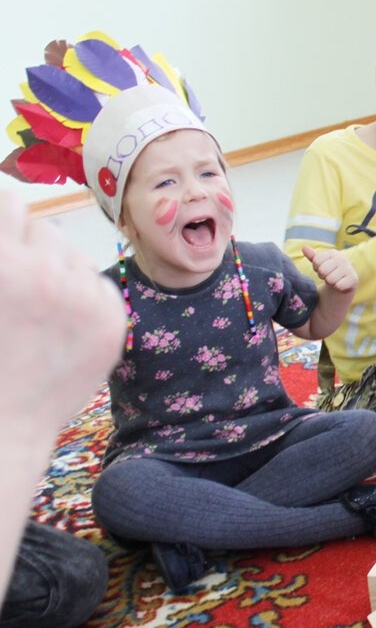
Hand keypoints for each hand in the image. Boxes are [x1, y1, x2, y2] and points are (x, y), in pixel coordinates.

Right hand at [0, 193, 124, 437]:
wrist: (2, 423)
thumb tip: (7, 207)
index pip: (7, 204)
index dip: (2, 221)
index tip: (4, 237)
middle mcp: (42, 272)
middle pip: (44, 229)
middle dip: (26, 248)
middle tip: (17, 287)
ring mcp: (83, 297)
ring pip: (74, 256)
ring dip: (55, 272)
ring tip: (34, 313)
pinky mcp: (113, 319)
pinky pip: (99, 285)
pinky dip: (82, 299)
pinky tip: (58, 330)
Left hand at [303, 246, 357, 293]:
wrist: (343, 284)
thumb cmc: (329, 272)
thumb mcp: (320, 264)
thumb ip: (312, 256)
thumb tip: (304, 247)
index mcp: (333, 253)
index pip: (316, 261)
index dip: (316, 268)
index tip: (321, 269)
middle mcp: (342, 259)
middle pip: (323, 270)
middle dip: (323, 276)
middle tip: (327, 276)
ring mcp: (349, 268)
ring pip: (330, 279)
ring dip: (330, 283)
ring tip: (334, 280)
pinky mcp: (353, 279)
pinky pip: (338, 286)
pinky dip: (337, 288)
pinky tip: (340, 285)